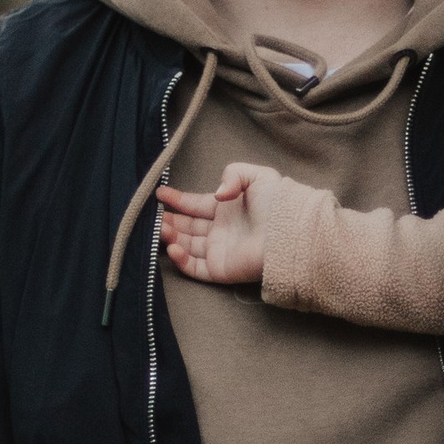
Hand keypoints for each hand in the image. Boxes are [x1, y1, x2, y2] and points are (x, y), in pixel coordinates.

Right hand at [157, 161, 283, 288]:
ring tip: (159, 229)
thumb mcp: (257, 176)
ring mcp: (219, 250)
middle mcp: (219, 230)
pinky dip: (181, 260)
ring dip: (170, 238)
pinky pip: (195, 267)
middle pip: (187, 226)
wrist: (290, 232)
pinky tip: (172, 247)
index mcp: (226, 209)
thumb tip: (216, 195)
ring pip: (186, 246)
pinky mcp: (221, 269)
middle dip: (169, 221)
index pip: (195, 204)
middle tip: (153, 217)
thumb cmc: (278, 203)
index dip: (177, 199)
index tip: (159, 193)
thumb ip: (233, 174)